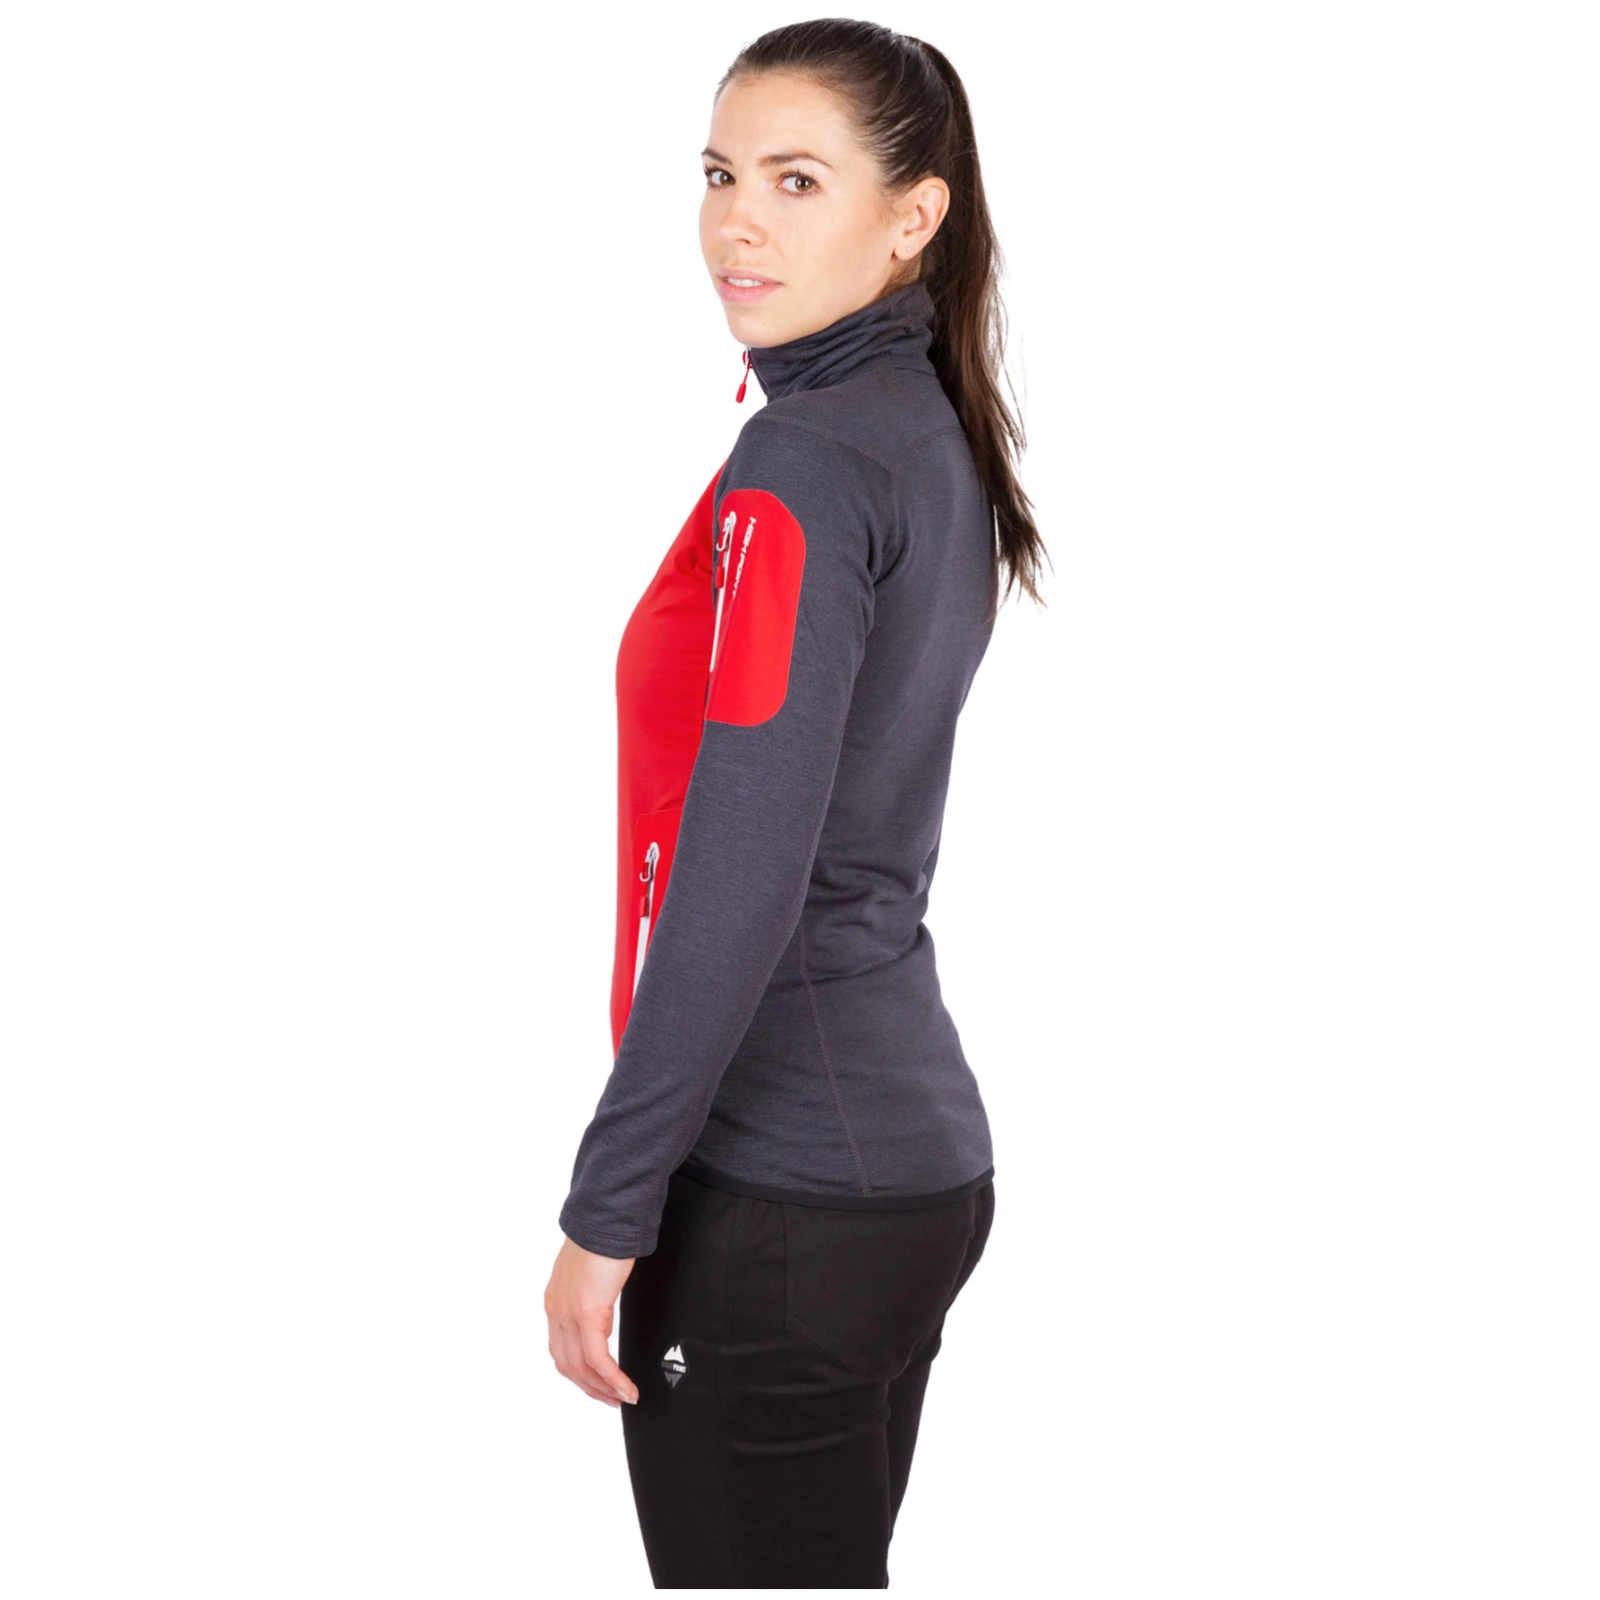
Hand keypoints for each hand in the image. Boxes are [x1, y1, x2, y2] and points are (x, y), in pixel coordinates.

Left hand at [545, 1235, 639, 1407]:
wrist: (605, 1217)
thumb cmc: (603, 1235)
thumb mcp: (590, 1269)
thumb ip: (589, 1289)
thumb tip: (601, 1302)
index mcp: (555, 1301)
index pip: (560, 1349)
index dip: (578, 1372)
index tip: (597, 1383)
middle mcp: (557, 1311)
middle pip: (567, 1365)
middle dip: (590, 1388)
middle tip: (612, 1400)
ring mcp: (569, 1314)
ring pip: (581, 1368)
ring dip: (603, 1389)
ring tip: (623, 1398)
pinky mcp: (588, 1314)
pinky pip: (598, 1360)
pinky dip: (613, 1379)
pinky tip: (627, 1388)